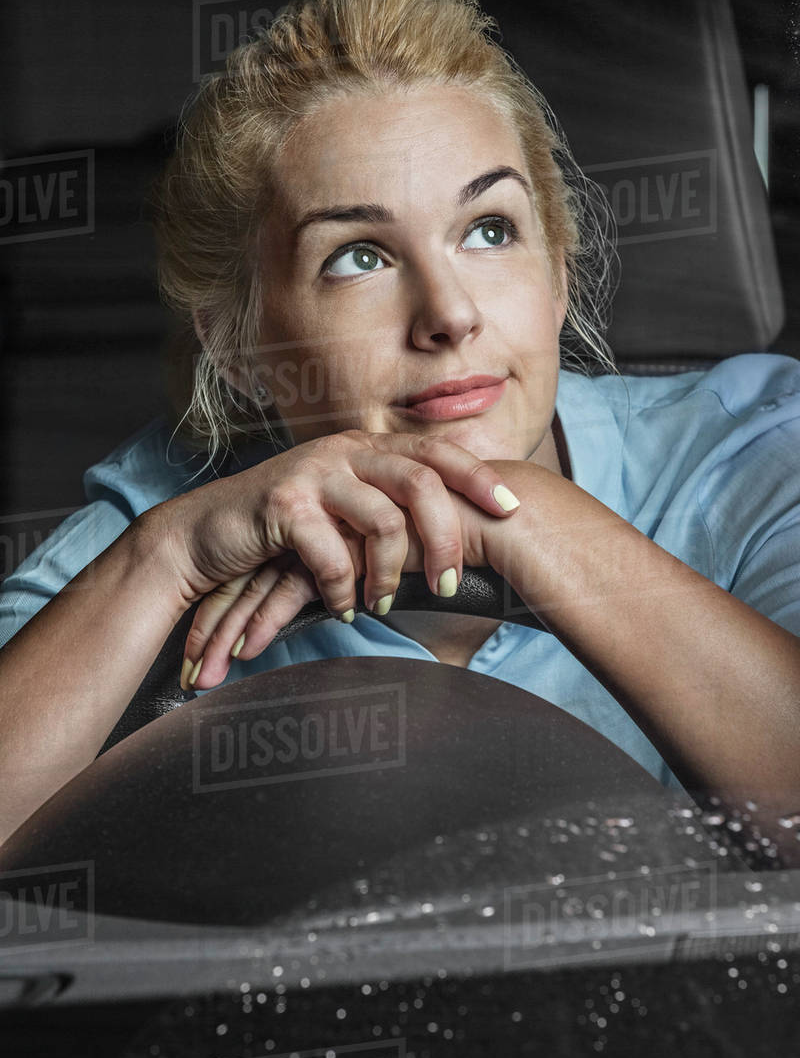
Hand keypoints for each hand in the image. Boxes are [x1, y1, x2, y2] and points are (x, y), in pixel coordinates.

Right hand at [156, 430, 522, 689]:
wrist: (204, 534)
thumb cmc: (281, 529)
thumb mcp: (340, 511)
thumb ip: (385, 509)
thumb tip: (446, 537)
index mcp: (366, 449)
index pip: (436, 453)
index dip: (478, 477)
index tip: (512, 509)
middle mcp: (344, 451)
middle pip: (421, 481)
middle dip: (446, 536)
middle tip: (452, 583)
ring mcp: (313, 473)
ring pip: (383, 519)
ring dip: (391, 573)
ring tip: (384, 604)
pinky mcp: (283, 504)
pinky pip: (333, 553)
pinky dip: (345, 588)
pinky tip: (343, 608)